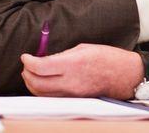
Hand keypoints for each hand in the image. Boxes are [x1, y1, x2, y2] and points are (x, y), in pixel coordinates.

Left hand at [21, 43, 143, 97]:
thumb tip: (47, 58)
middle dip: (27, 74)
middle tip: (26, 65)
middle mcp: (70, 81)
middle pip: (37, 83)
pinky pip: (52, 98)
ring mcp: (72, 94)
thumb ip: (63, 54)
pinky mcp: (74, 100)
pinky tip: (43, 82)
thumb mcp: (84, 48)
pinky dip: (43, 91)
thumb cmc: (107, 57)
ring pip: (42, 94)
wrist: (124, 75)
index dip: (29, 61)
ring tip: (31, 73)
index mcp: (73, 63)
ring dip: (32, 84)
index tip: (25, 56)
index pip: (41, 67)